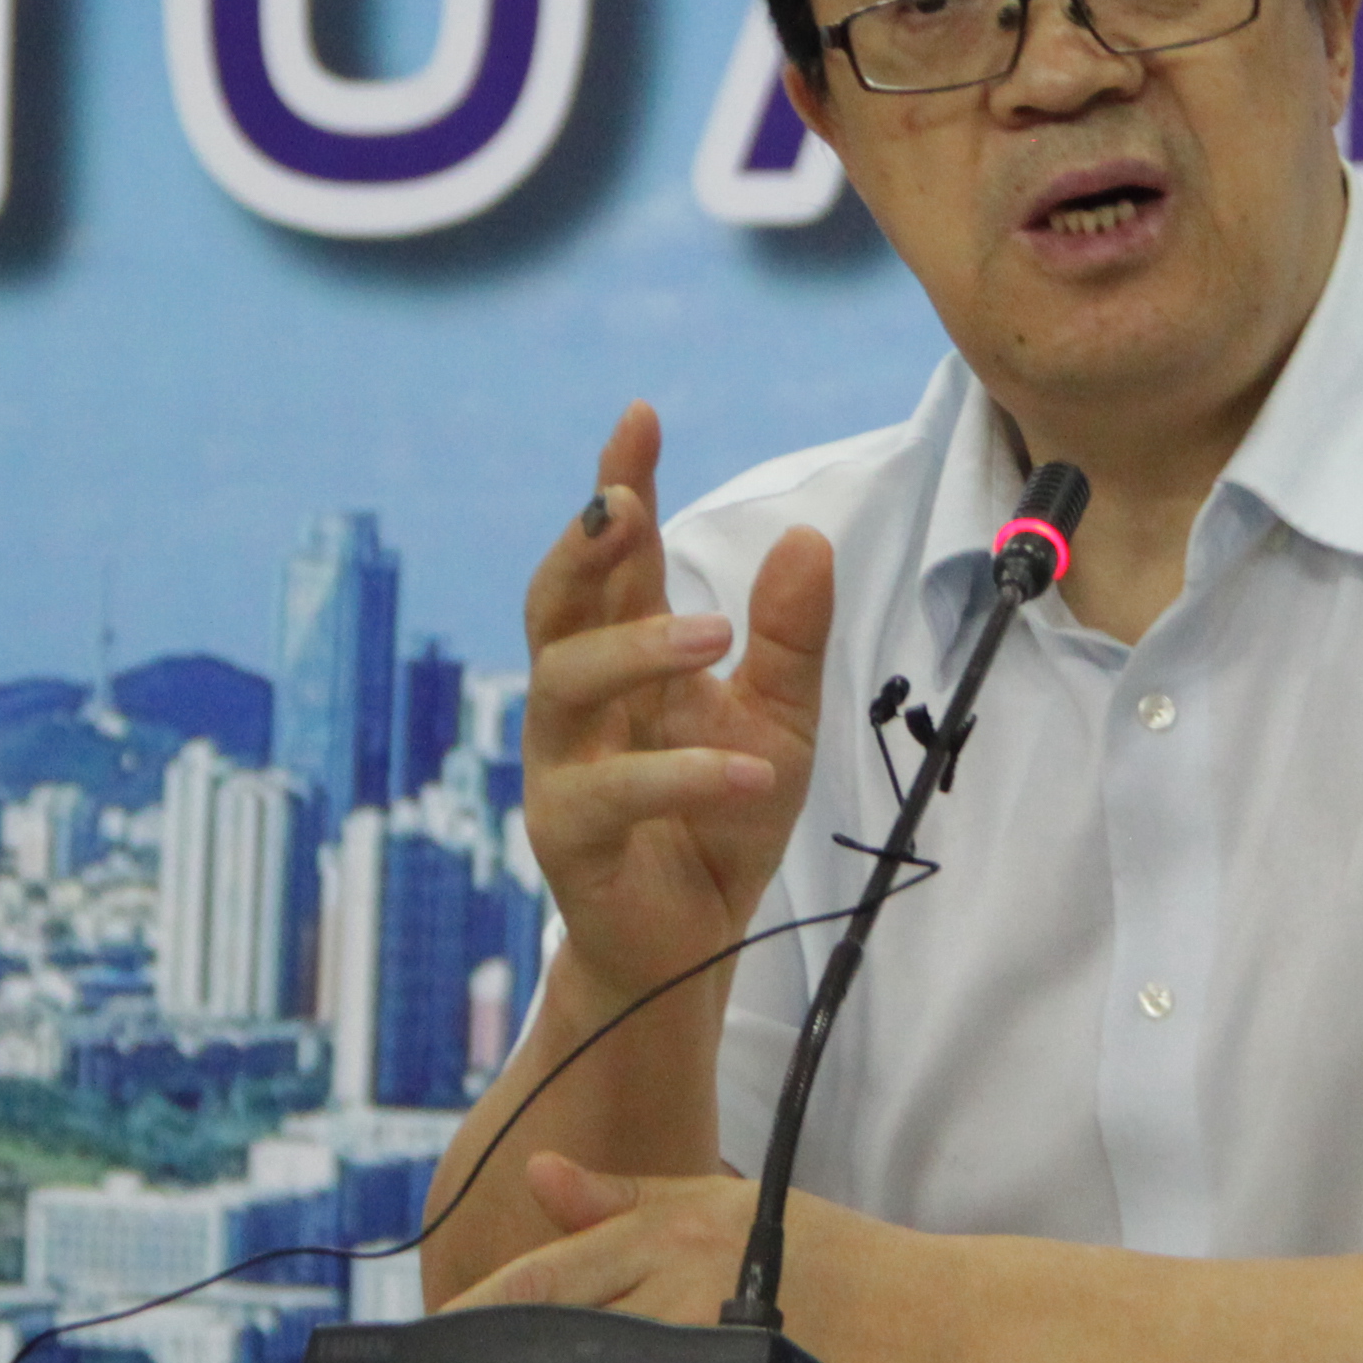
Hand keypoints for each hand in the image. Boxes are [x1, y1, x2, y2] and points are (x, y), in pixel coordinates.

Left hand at [447, 1154, 905, 1355]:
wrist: (921, 1317)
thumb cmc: (830, 1258)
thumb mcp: (723, 1205)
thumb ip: (622, 1197)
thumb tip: (538, 1171)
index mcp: (667, 1232)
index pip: (540, 1278)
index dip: (472, 1309)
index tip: (425, 1334)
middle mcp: (677, 1286)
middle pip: (553, 1329)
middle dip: (495, 1353)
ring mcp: (703, 1347)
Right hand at [517, 402, 833, 1009]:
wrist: (691, 944)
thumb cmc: (723, 818)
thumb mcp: (782, 719)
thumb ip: (791, 636)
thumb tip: (807, 537)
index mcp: (627, 658)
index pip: (618, 560)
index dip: (622, 486)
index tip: (640, 418)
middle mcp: (578, 701)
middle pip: (555, 603)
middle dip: (582, 545)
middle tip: (627, 505)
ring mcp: (562, 766)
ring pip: (565, 684)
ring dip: (637, 650)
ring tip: (715, 636)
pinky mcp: (568, 837)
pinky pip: (614, 795)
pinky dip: (684, 777)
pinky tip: (747, 771)